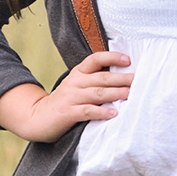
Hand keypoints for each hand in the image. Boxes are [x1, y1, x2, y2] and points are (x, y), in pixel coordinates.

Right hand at [0, 51, 132, 142]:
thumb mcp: (77, 86)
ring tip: (131, 94)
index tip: (128, 60)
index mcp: (78, 73)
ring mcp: (70, 97)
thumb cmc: (65, 102)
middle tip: (139, 80)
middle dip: (122, 78)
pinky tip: (114, 113)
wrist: (37, 117)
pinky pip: (87, 111)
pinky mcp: (68, 113)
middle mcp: (75, 82)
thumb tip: (123, 78)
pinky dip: (101, 111)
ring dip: (116, 93)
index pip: (95, 59)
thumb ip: (94, 81)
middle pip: (102, 77)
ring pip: (97, 93)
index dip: (111, 57)